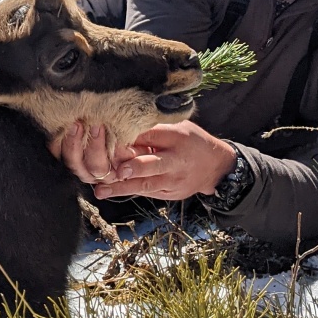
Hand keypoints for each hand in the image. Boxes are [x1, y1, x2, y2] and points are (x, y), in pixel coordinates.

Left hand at [52, 121, 235, 202]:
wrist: (215, 166)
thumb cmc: (189, 140)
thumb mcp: (177, 126)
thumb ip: (153, 127)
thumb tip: (122, 124)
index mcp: (176, 137)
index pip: (151, 136)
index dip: (129, 137)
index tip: (107, 135)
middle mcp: (175, 160)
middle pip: (152, 164)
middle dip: (136, 167)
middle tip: (119, 170)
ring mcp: (172, 180)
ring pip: (145, 184)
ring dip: (122, 187)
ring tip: (101, 190)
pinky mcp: (168, 193)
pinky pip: (145, 192)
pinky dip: (127, 191)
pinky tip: (108, 192)